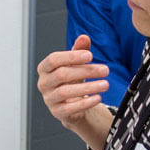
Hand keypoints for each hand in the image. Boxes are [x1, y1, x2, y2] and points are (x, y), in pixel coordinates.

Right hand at [36, 35, 112, 149]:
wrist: (71, 104)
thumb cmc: (71, 79)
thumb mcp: (76, 64)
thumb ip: (79, 50)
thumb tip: (84, 37)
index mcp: (44, 68)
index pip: (53, 59)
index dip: (71, 57)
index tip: (90, 55)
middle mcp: (43, 83)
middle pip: (62, 74)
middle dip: (86, 71)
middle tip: (105, 70)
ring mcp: (49, 99)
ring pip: (66, 92)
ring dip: (88, 87)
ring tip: (106, 84)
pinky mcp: (57, 112)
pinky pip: (70, 108)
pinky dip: (85, 103)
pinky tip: (99, 97)